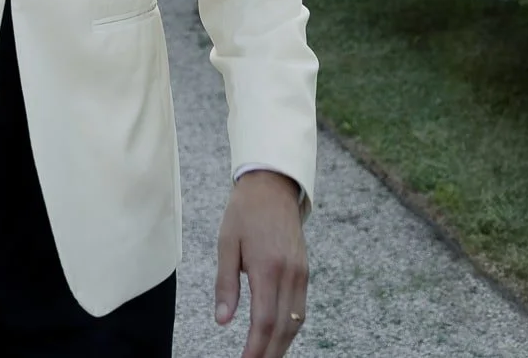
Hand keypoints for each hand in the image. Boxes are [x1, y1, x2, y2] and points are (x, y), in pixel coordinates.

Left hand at [215, 171, 307, 356]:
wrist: (272, 186)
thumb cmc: (244, 212)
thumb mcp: (226, 243)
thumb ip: (226, 283)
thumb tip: (223, 320)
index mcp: (267, 267)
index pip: (264, 320)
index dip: (256, 348)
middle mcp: (289, 274)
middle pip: (283, 328)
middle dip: (269, 353)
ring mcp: (300, 273)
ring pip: (295, 322)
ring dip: (281, 345)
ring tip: (264, 357)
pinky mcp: (305, 271)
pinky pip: (300, 309)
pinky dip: (290, 328)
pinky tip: (278, 336)